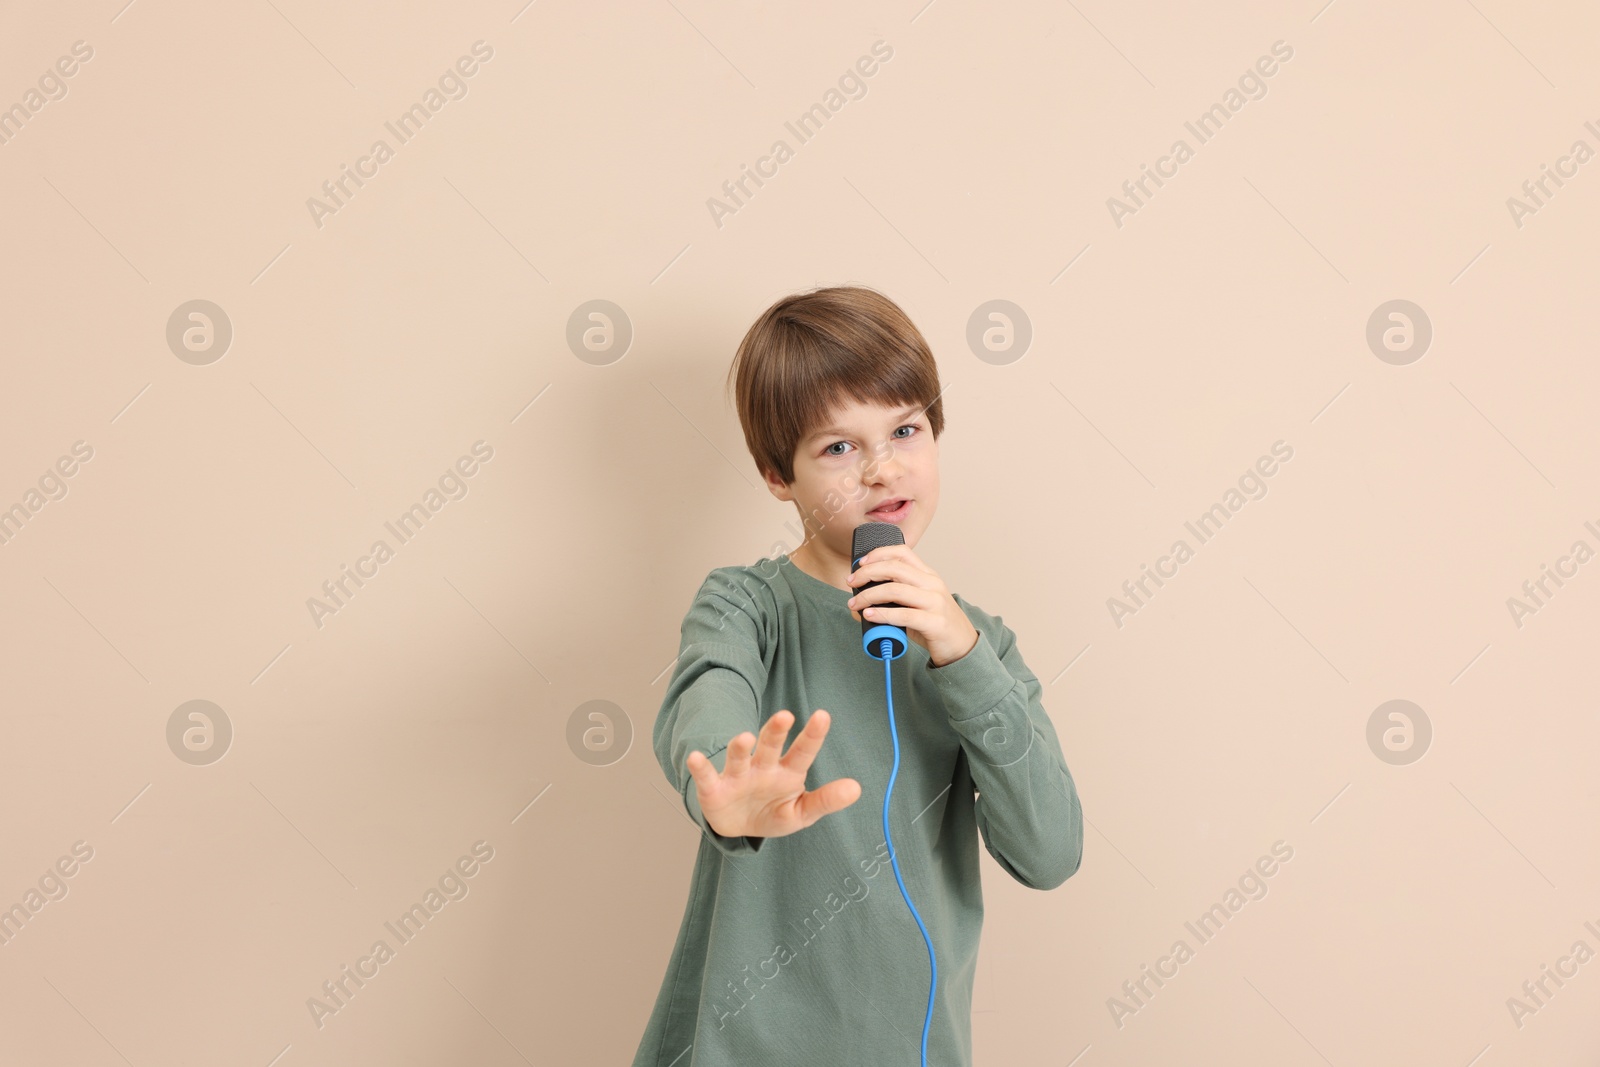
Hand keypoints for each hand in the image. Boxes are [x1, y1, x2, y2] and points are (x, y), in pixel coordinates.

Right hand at [686, 709, 860, 840]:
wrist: (740, 828)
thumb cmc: (774, 812)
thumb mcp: (802, 812)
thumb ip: (826, 800)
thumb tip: (856, 788)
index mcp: (788, 772)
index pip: (803, 751)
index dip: (813, 735)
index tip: (823, 716)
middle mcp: (762, 768)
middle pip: (770, 745)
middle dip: (776, 731)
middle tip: (786, 716)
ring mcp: (738, 776)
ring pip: (739, 757)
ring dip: (740, 747)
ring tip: (744, 738)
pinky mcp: (714, 790)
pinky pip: (707, 776)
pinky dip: (700, 767)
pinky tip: (696, 758)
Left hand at [846, 543, 979, 666]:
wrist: (962, 646)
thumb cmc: (934, 624)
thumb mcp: (917, 603)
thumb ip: (894, 598)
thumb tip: (860, 601)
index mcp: (928, 575)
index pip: (902, 553)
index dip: (878, 554)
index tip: (860, 563)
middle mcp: (932, 584)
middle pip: (895, 568)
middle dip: (867, 573)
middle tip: (851, 582)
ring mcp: (935, 602)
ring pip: (895, 590)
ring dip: (869, 596)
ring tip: (854, 603)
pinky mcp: (934, 622)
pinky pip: (904, 615)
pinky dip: (882, 614)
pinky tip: (869, 615)